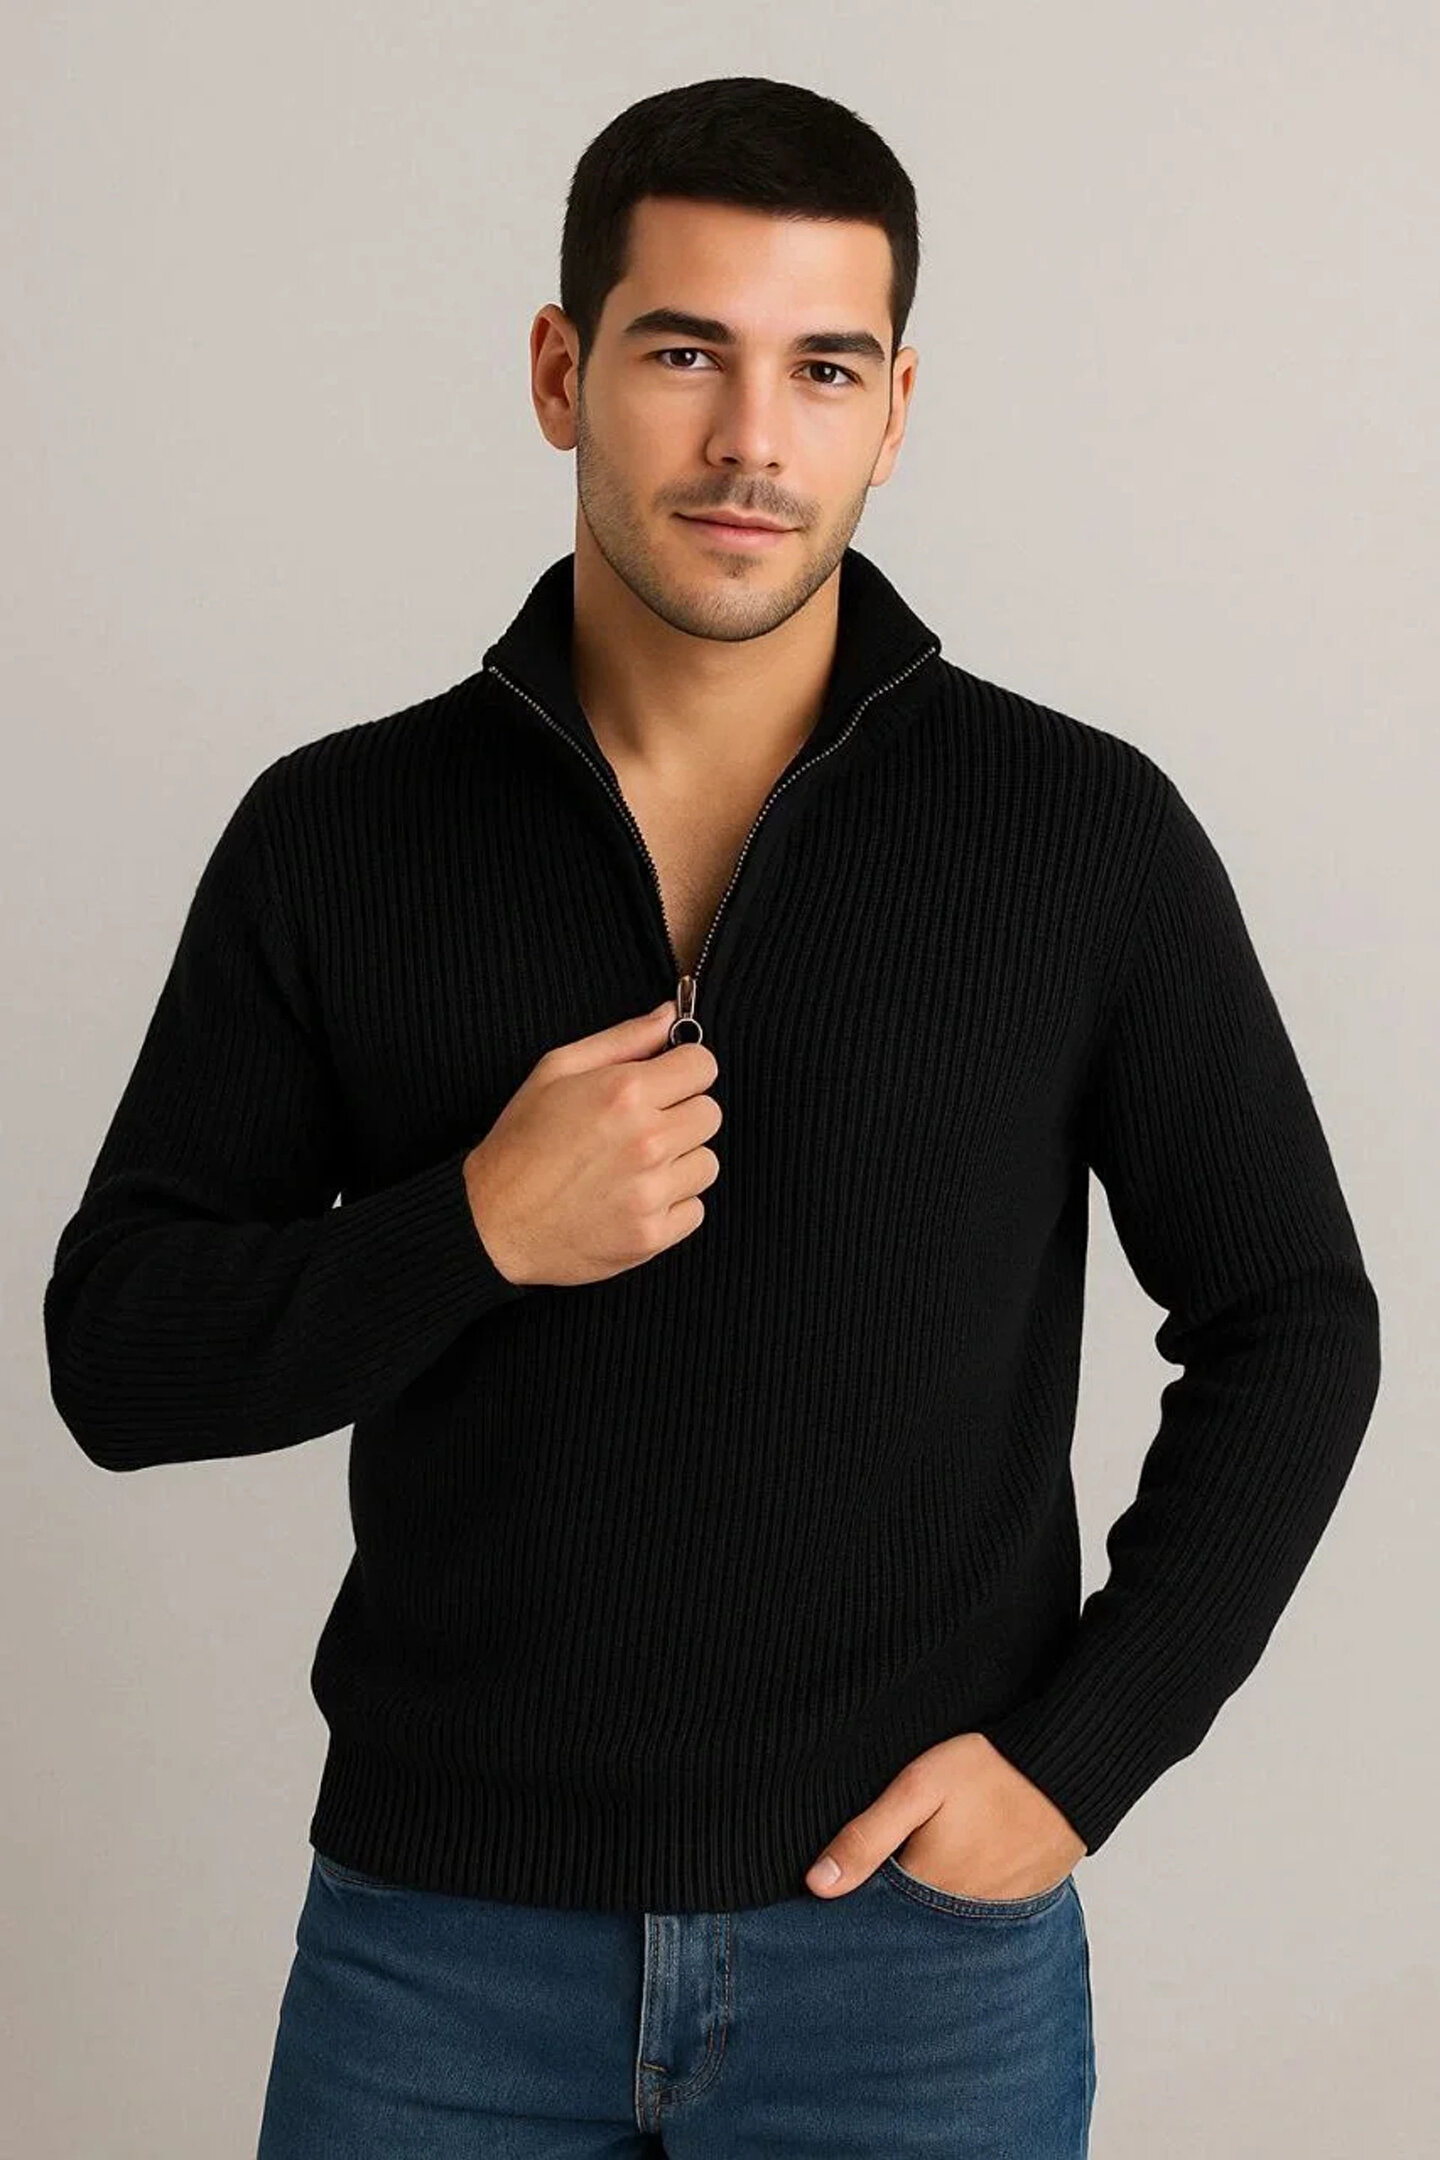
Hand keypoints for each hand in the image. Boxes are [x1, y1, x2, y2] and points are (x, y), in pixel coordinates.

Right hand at [463, 999, 721, 1286]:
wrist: (492, 1223)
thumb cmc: (520, 1143)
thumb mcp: (556, 1071)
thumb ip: (622, 1039)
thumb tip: (668, 1015)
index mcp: (623, 1093)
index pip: (703, 1065)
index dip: (684, 1070)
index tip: (666, 1082)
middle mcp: (645, 1141)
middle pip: (710, 1113)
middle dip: (682, 1114)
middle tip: (642, 1127)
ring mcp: (651, 1192)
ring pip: (707, 1162)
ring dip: (679, 1162)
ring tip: (634, 1166)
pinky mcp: (652, 1235)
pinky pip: (695, 1209)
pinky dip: (671, 1205)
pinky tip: (633, 1198)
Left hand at [805, 1733, 1086, 1899]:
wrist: (1068, 1765)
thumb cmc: (991, 1770)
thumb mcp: (917, 1789)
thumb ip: (867, 1836)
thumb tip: (818, 1885)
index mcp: (930, 1890)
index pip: (878, 1919)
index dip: (856, 1905)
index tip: (837, 1894)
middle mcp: (964, 1918)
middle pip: (912, 1928)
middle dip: (890, 1914)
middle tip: (883, 1881)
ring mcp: (998, 1915)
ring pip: (946, 1925)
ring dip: (928, 1911)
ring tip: (919, 1878)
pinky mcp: (1024, 1904)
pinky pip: (981, 1918)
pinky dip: (963, 1906)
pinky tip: (956, 1877)